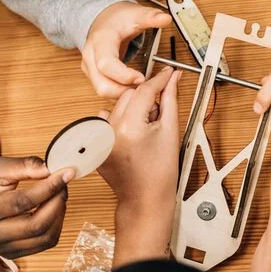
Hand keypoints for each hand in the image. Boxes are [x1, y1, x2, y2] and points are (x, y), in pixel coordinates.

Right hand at [0, 156, 72, 258]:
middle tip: (63, 184)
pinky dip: (54, 226)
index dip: (49, 188)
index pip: (22, 202)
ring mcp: (0, 247)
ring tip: (58, 195)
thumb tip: (49, 169)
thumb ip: (23, 166)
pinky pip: (42, 245)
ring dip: (59, 215)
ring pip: (44, 238)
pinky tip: (52, 209)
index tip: (66, 173)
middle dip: (57, 202)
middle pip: (36, 226)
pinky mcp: (10, 253)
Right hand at [83, 2, 172, 97]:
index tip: (142, 78)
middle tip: (145, 87)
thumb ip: (151, 17)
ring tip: (142, 88)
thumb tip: (165, 18)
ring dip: (123, 94)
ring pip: (103, 91)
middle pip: (102, 85)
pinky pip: (106, 90)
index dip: (124, 75)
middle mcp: (91, 57)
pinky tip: (135, 88)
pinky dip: (120, 93)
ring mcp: (90, 68)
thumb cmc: (118, 19)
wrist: (104, 20)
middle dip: (125, 91)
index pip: (106, 64)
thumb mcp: (135, 14)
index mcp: (100, 41)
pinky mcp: (94, 76)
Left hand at [98, 66, 182, 211]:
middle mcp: (110, 130)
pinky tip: (132, 136)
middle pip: (130, 94)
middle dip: (147, 98)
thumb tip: (173, 80)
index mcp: (130, 126)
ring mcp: (101, 137)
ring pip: (118, 105)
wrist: (145, 198)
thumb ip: (170, 101)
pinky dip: (120, 121)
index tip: (169, 73)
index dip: (160, 79)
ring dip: (133, 109)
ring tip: (145, 130)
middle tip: (159, 116)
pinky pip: (108, 119)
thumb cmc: (160, 173)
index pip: (145, 90)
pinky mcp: (97, 143)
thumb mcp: (170, 132)